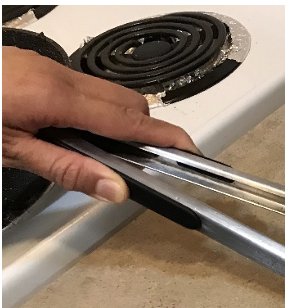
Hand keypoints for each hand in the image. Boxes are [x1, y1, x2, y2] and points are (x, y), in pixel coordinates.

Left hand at [2, 46, 198, 202]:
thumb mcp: (10, 152)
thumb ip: (67, 169)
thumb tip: (114, 188)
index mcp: (53, 95)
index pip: (129, 119)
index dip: (165, 137)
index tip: (191, 154)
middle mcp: (55, 73)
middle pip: (127, 102)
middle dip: (143, 132)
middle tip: (145, 167)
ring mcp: (45, 66)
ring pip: (106, 94)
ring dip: (117, 123)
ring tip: (103, 156)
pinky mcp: (34, 67)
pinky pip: (81, 88)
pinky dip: (93, 113)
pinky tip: (76, 136)